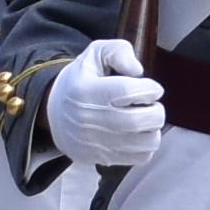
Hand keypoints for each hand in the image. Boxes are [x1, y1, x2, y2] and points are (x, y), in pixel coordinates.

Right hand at [46, 37, 166, 174]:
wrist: (54, 114)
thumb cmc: (81, 81)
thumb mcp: (95, 54)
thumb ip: (118, 51)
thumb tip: (137, 70)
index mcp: (86, 90)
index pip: (127, 91)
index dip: (149, 89)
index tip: (152, 88)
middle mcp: (89, 119)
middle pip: (137, 120)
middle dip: (156, 111)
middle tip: (151, 104)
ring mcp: (96, 143)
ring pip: (144, 143)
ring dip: (153, 129)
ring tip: (145, 119)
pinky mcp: (103, 158)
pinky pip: (140, 157)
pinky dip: (147, 145)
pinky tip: (138, 133)